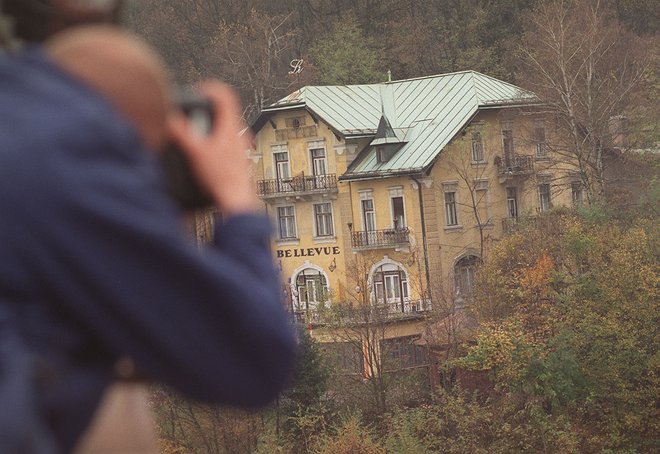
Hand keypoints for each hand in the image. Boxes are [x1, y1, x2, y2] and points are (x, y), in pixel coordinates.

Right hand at [168, 81, 258, 216]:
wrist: (236, 199)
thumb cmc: (222, 178)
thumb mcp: (195, 153)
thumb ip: (181, 134)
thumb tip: (169, 120)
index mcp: (231, 126)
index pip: (226, 94)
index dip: (210, 88)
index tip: (198, 92)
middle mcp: (239, 134)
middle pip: (224, 110)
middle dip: (206, 111)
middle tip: (192, 117)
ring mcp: (240, 146)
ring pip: (225, 127)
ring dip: (209, 127)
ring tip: (196, 137)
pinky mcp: (238, 158)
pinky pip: (226, 142)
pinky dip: (214, 142)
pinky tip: (204, 154)